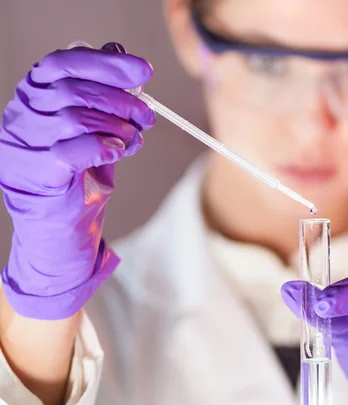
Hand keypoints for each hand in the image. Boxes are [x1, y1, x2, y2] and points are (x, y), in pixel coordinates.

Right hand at [0, 43, 154, 319]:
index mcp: (32, 99)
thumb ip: (101, 96)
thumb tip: (117, 50)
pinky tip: (119, 151)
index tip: (143, 69)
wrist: (57, 233)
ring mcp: (26, 145)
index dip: (106, 63)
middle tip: (148, 116)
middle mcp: (22, 116)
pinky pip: (76, 147)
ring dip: (119, 127)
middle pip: (75, 89)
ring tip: (135, 141)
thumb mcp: (92, 131)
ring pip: (78, 117)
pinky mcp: (41, 174)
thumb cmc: (75, 180)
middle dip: (122, 100)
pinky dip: (104, 146)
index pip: (64, 63)